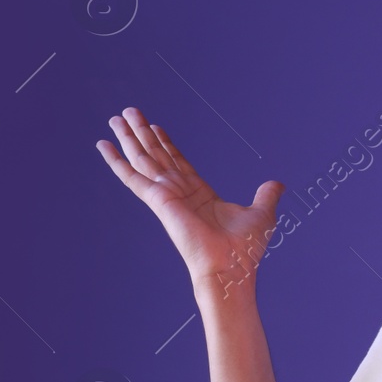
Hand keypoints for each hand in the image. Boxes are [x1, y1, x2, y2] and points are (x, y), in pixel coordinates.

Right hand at [96, 107, 284, 293]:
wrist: (231, 268)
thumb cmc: (244, 249)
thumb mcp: (261, 213)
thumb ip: (266, 195)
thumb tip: (278, 184)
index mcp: (200, 195)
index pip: (179, 162)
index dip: (167, 144)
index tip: (155, 126)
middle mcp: (180, 193)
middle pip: (157, 156)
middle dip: (143, 134)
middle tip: (128, 113)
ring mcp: (166, 196)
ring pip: (143, 160)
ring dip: (129, 138)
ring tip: (115, 118)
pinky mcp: (158, 201)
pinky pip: (132, 177)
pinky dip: (116, 161)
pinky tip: (104, 145)